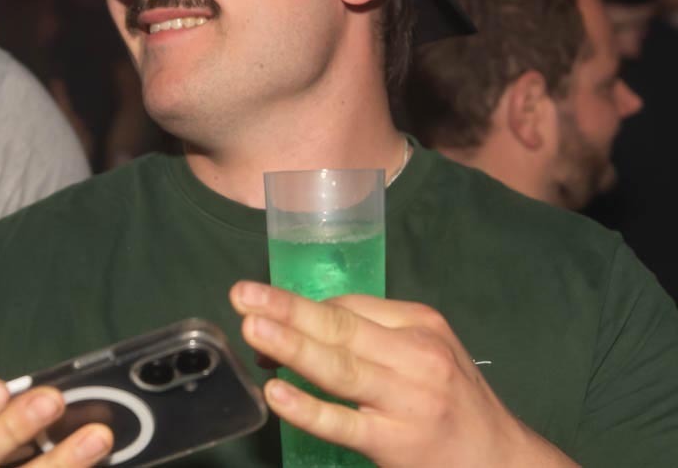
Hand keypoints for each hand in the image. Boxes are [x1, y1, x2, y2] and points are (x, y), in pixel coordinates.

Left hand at [230, 282, 574, 467]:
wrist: (504, 463)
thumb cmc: (454, 403)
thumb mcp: (427, 354)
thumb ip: (375, 336)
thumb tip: (302, 328)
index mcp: (419, 325)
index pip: (349, 307)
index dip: (299, 307)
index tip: (257, 306)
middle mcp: (416, 356)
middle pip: (340, 328)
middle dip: (287, 309)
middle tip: (242, 294)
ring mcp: (407, 399)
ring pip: (340, 367)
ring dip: (292, 345)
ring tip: (253, 328)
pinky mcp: (397, 442)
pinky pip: (344, 424)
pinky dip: (308, 408)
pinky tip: (278, 393)